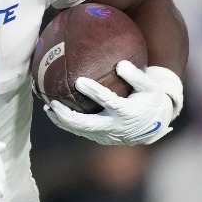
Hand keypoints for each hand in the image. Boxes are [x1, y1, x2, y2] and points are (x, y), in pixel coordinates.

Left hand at [46, 61, 182, 145]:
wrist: (154, 126)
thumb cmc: (151, 100)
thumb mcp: (150, 87)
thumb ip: (136, 76)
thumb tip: (120, 64)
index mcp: (127, 112)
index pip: (108, 102)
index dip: (94, 92)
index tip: (79, 81)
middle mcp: (115, 127)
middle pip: (87, 125)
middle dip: (68, 116)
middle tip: (53, 102)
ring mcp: (106, 135)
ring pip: (80, 131)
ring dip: (62, 121)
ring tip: (47, 108)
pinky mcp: (101, 137)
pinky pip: (81, 131)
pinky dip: (66, 124)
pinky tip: (54, 113)